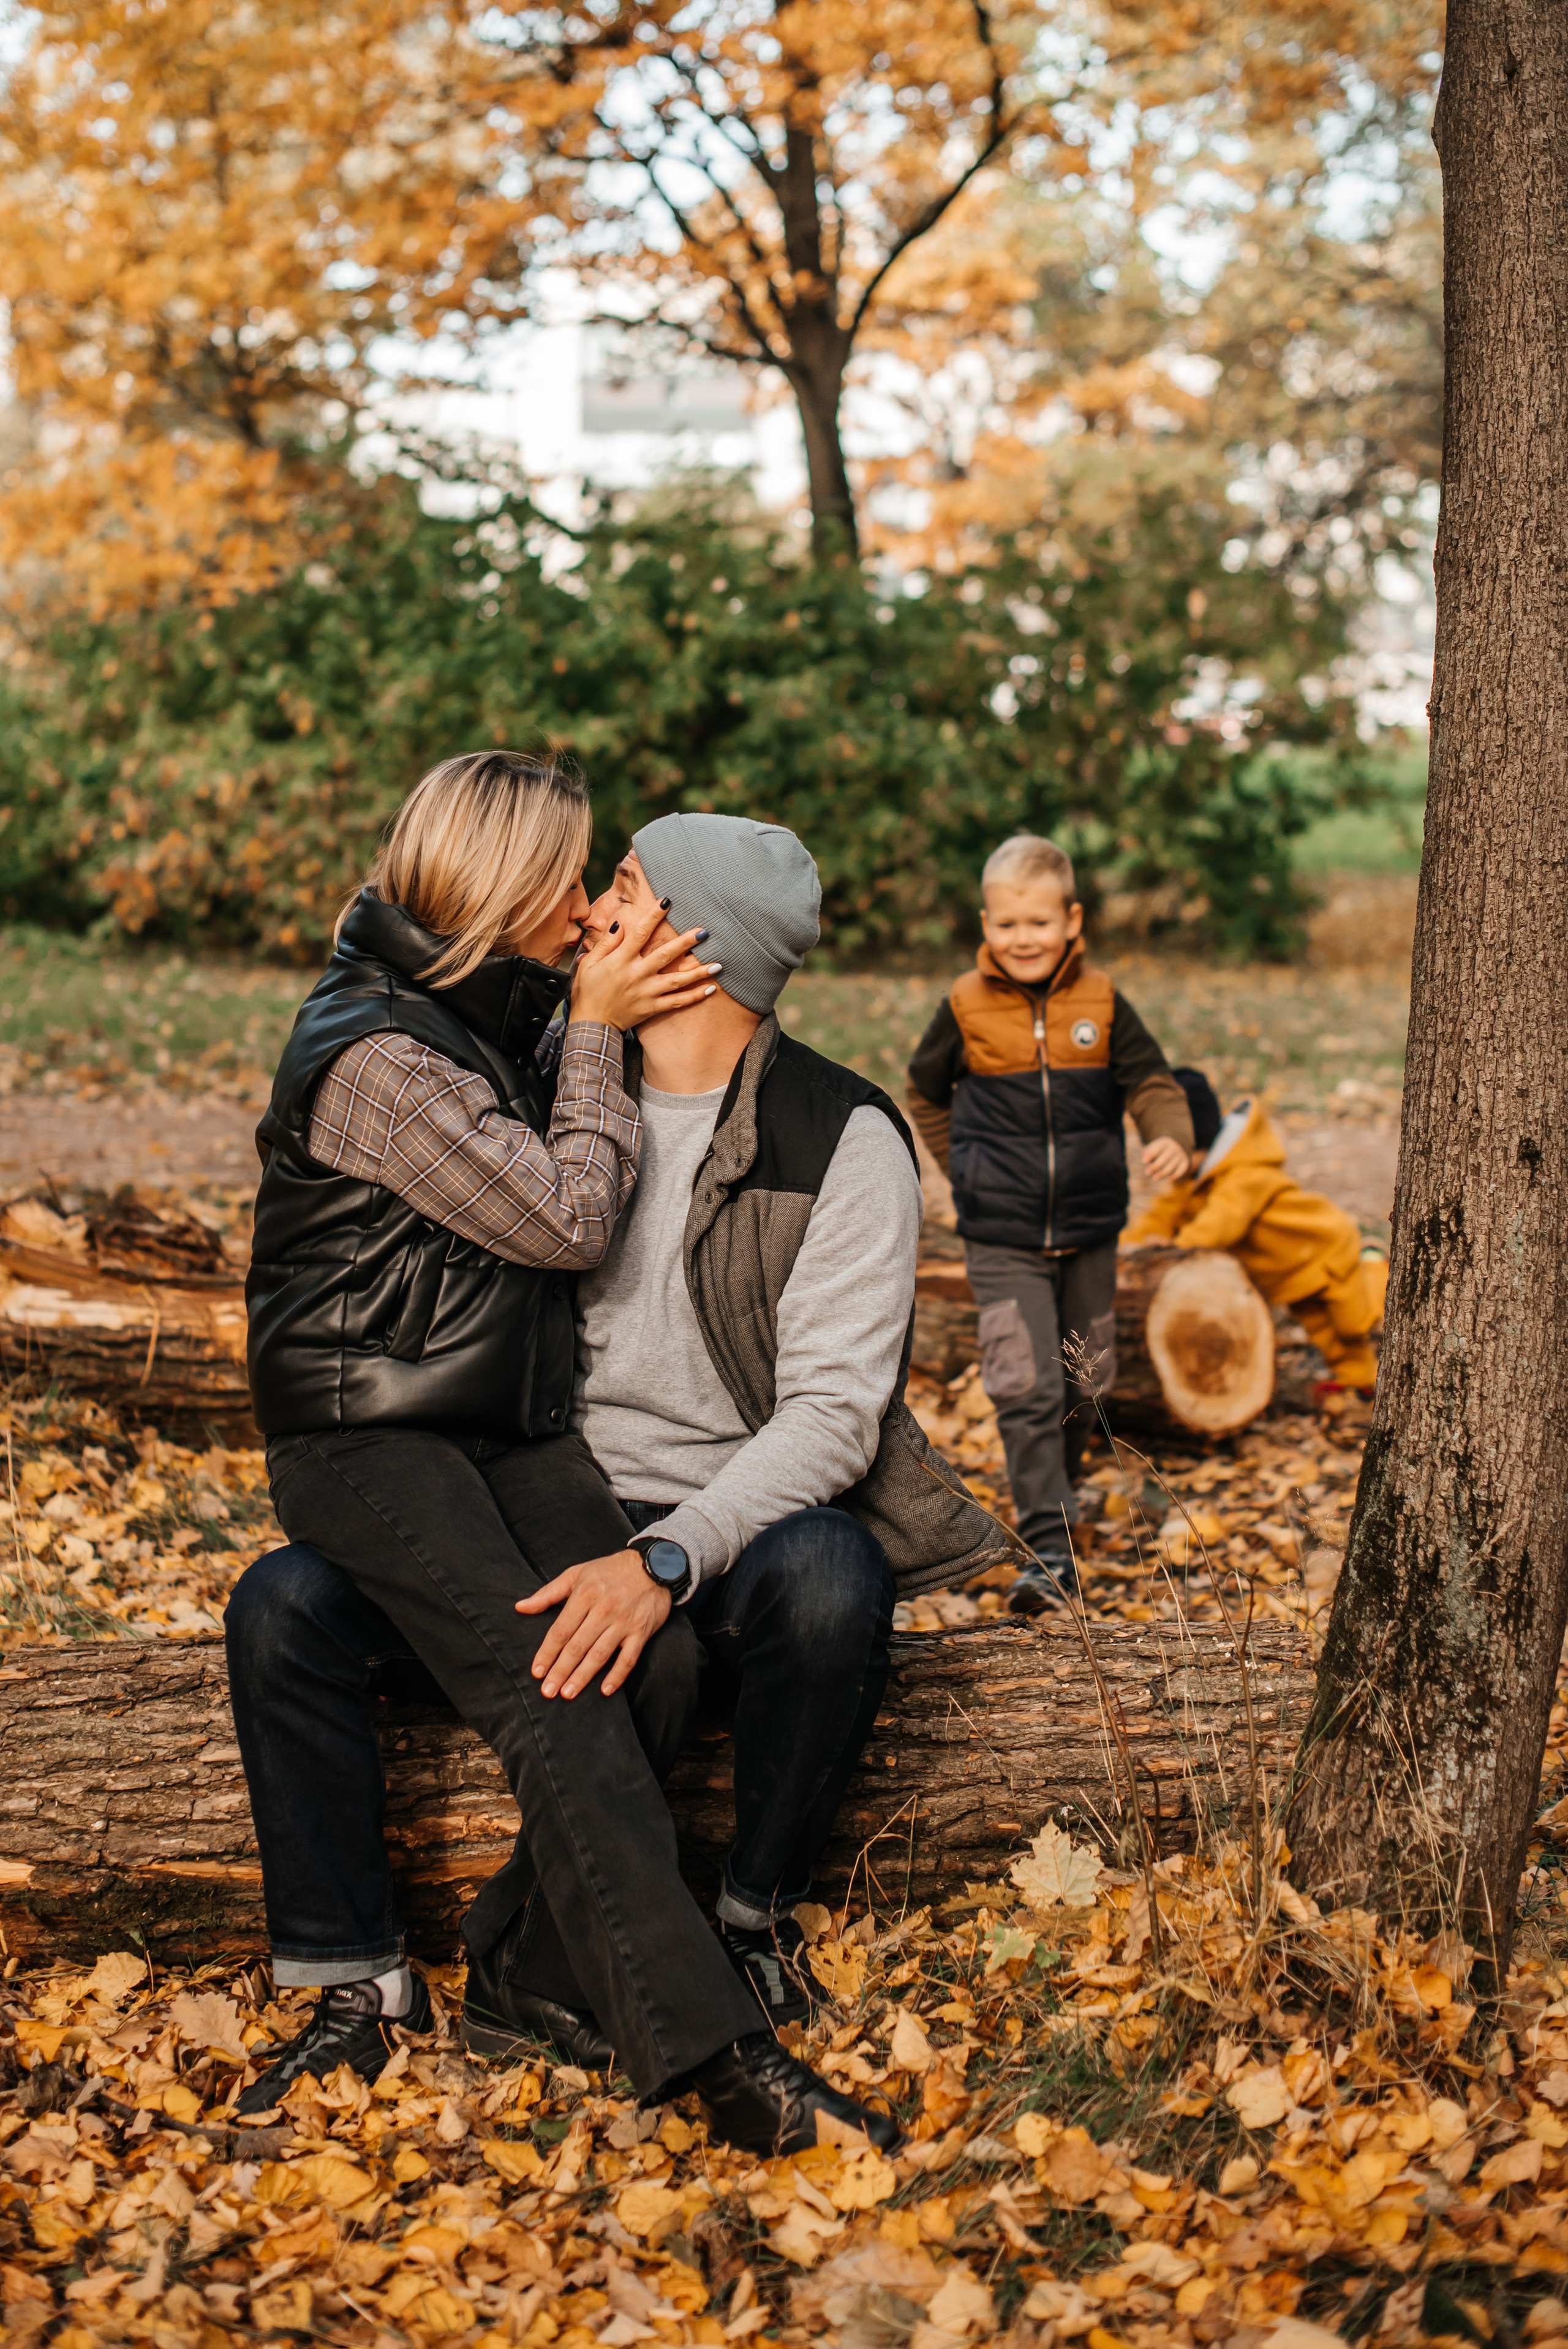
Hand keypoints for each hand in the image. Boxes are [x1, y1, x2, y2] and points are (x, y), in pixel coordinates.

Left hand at [516, 1549, 672, 1697]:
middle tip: (548, 1691)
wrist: (654, 1564)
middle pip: (577, 1646)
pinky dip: (617, 1675)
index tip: (537, 1671)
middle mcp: (603, 1610)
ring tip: (568, 1693)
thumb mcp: (576, 1574)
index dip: (547, 1652)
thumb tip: (520, 1607)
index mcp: (584, 1595)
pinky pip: (629, 1658)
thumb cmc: (610, 1570)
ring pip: (600, 1654)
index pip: (561, 1630)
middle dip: (560, 1670)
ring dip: (583, 1676)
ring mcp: (623, 1622)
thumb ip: (547, 1593)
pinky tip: (605, 1690)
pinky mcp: (641, 1631)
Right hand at [569, 894, 718, 1031]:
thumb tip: (621, 924)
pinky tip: (710, 989)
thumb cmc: (587, 991)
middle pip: (665, 954)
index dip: (653, 916)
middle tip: (704, 931)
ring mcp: (647, 993)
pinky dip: (694, 997)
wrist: (591, 1023)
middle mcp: (637, 975)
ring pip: (677, 980)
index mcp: (621, 961)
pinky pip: (677, 1002)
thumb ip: (606, 944)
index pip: (640, 933)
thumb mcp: (589, 964)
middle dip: (686, 942)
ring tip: (719, 964)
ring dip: (699, 972)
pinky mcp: (652, 1008)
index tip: (667, 901)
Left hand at [1142, 1136, 1191, 1184]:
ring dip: (1162, 1173)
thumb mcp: (1154, 1147)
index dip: (1151, 1155)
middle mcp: (1174, 1148)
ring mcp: (1180, 1156)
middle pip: (1164, 1158)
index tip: (1144, 1161)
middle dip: (1155, 1166)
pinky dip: (1175, 1175)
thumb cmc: (1160, 1149)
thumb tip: (1145, 1160)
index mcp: (1165, 1143)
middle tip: (1147, 1172)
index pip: (1158, 1148)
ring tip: (1154, 1178)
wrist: (1177, 1147)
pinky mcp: (1185, 1163)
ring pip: (1171, 1166)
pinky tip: (1168, 1179)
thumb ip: (1148, 1152)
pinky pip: (1180, 1170)